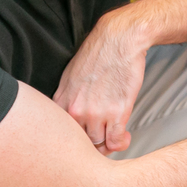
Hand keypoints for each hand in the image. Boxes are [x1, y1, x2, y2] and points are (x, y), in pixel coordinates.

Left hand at [53, 13, 149, 154]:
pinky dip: (121, 143)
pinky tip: (125, 136)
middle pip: (80, 143)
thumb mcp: (70, 77)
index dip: (74, 141)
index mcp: (62, 103)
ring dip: (108, 144)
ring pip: (99, 145)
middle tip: (102, 141)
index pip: (61, 135)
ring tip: (114, 136)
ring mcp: (96, 113)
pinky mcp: (117, 113)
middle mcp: (76, 111)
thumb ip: (67, 100)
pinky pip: (116, 141)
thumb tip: (70, 117)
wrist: (118, 41)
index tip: (85, 138)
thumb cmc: (98, 55)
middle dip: (92, 146)